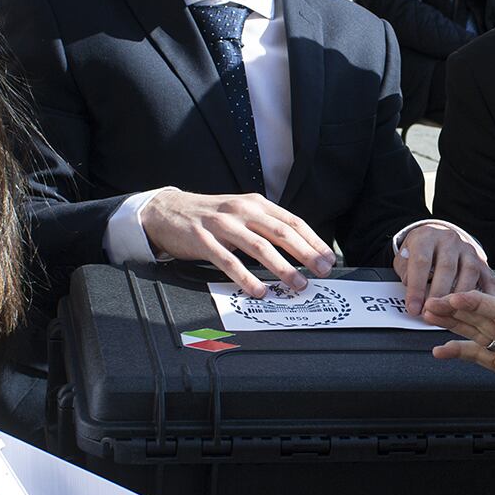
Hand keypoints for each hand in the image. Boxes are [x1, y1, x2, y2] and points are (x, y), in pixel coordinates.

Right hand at [139, 189, 335, 297]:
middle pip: (280, 233)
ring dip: (281, 267)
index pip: (292, 221)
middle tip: (321, 271)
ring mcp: (222, 225)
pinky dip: (245, 277)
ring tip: (297, 284)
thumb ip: (265, 227)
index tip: (328, 258)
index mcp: (255, 204)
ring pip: (258, 246)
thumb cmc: (209, 217)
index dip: (312, 240)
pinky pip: (228, 261)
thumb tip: (298, 250)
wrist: (167, 210)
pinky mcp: (203, 240)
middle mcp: (242, 211)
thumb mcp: (241, 214)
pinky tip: (257, 290)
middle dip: (305, 253)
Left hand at [393, 222, 494, 317]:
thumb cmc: (420, 251)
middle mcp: (449, 241)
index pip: (421, 262)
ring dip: (460, 297)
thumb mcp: (404, 257)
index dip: (417, 288)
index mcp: (427, 237)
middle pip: (447, 268)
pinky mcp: (482, 261)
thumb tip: (413, 296)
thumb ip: (405, 274)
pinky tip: (478, 309)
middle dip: (438, 295)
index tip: (414, 308)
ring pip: (469, 272)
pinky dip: (486, 295)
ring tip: (450, 314)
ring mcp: (468, 250)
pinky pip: (488, 279)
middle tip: (430, 314)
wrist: (438, 236)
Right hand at [423, 290, 494, 436]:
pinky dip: (461, 351)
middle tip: (432, 303)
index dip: (478, 303)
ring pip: (479, 332)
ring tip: (430, 316)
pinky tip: (443, 350)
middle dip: (458, 309)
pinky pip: (481, 355)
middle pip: (485, 317)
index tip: (455, 297)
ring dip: (455, 324)